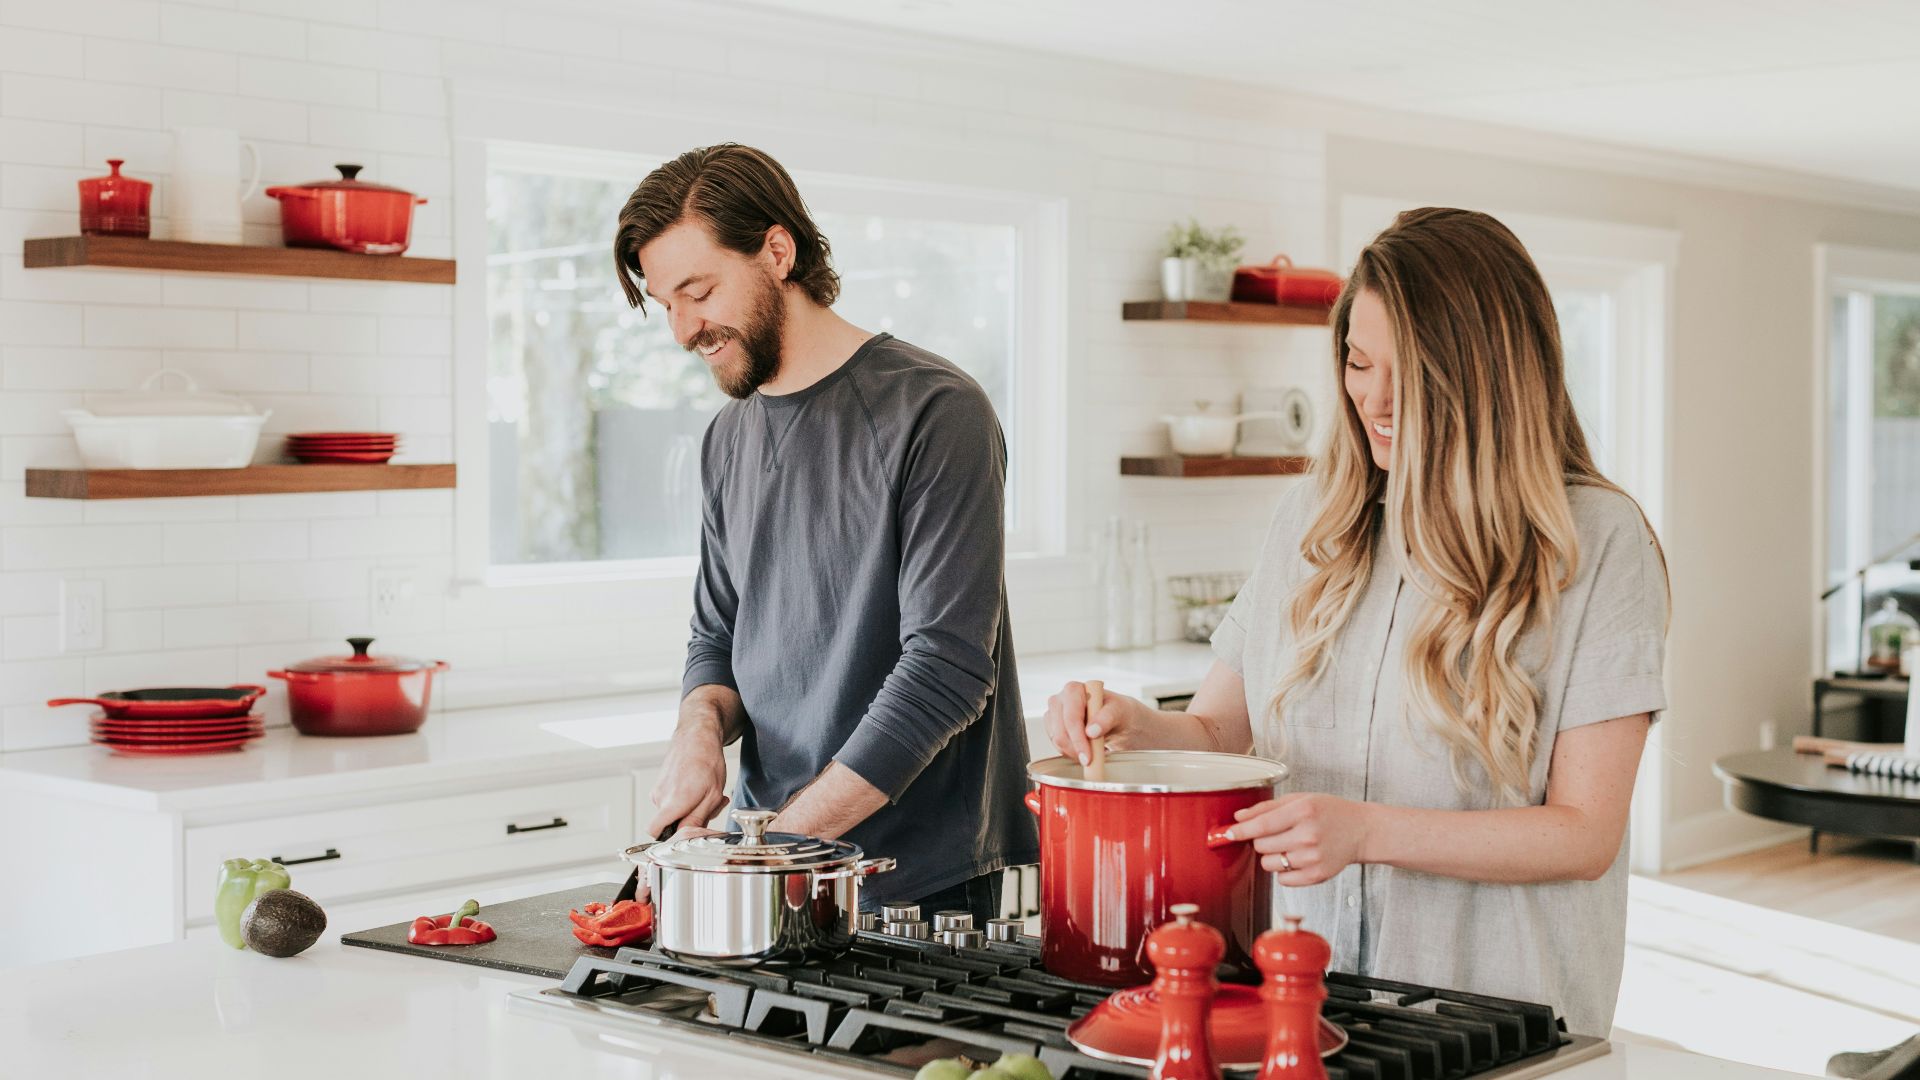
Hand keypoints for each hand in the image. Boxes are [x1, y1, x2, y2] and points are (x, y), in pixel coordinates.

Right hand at [645, 724, 729, 837]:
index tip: (687, 832)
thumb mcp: (712, 795)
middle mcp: (660, 797)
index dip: (670, 837)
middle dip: (689, 820)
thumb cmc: (707, 761)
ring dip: (690, 808)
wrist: (697, 736)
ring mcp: (658, 790)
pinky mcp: (659, 784)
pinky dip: (685, 799)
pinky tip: (698, 787)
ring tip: (705, 793)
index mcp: (673, 802)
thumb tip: (685, 835)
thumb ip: (697, 819)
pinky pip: (670, 801)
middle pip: (669, 823)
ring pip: (672, 812)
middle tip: (708, 806)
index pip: (655, 832)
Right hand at [1043, 680, 1149, 763]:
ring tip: (1092, 753)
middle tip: (1091, 761)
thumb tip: (1091, 731)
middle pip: (1060, 731)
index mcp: (1074, 689)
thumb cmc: (1120, 711)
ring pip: (1056, 741)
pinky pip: (1057, 746)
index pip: (1071, 717)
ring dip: (1073, 752)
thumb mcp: (1121, 711)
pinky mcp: (1053, 728)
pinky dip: (1070, 753)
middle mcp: (1060, 700)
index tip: (1088, 756)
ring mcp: (1054, 714)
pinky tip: (1084, 750)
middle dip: (1075, 749)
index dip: (1078, 738)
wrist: (1119, 720)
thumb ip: (1107, 717)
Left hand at [1225, 793, 1374, 885]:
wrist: (1361, 830)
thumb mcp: (1300, 799)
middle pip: (1261, 845)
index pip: (1261, 824)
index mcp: (1303, 811)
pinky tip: (1298, 858)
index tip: (1228, 833)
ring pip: (1269, 864)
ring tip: (1289, 845)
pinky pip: (1282, 880)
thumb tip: (1239, 817)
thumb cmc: (1330, 812)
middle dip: (1261, 840)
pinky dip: (1284, 871)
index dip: (1240, 830)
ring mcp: (1313, 858)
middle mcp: (1308, 835)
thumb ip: (1266, 808)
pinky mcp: (1317, 876)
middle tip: (1277, 833)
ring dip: (1272, 856)